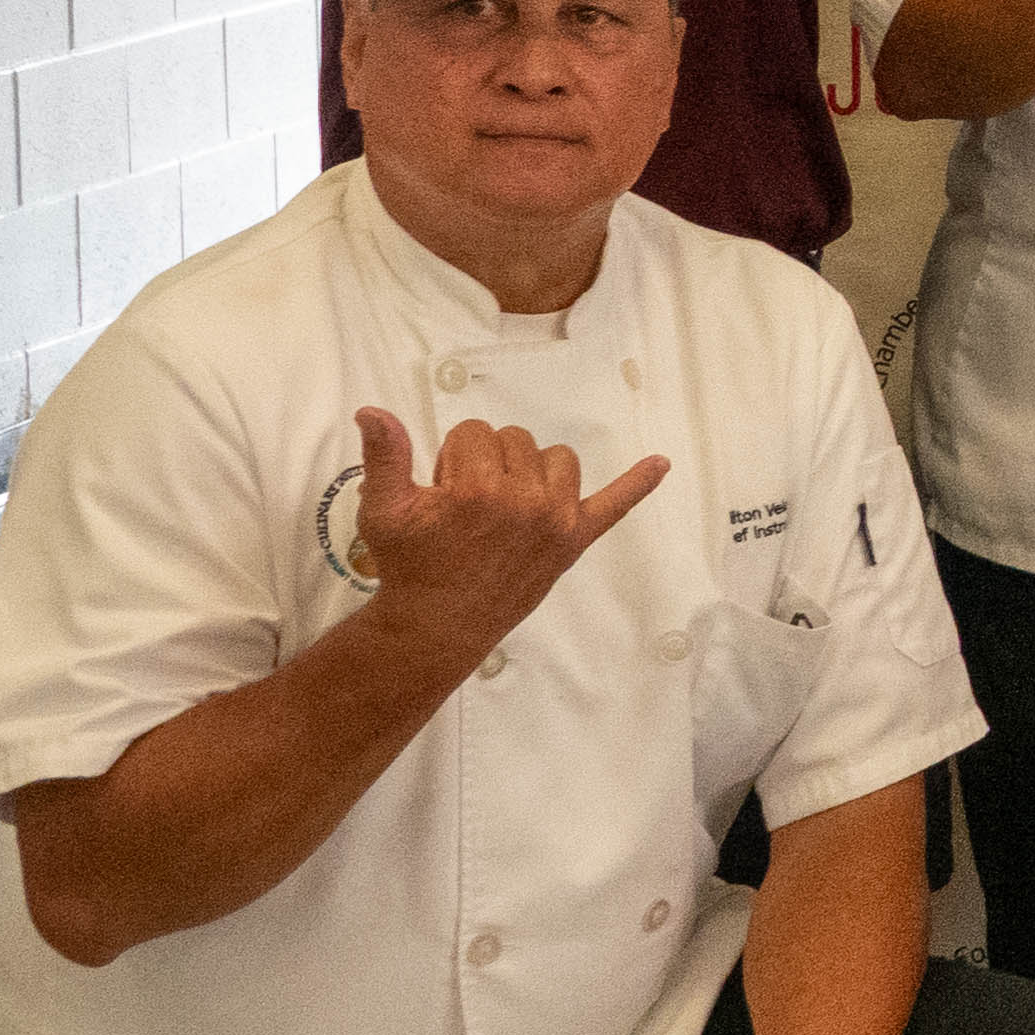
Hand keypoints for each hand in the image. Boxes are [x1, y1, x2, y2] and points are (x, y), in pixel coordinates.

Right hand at [342, 407, 667, 666]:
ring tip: (504, 502)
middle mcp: (526, 500)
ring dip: (533, 469)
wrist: (438, 623)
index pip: (475, 431)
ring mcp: (556, 520)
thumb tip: (373, 410)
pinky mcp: (575, 540)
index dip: (453, 456)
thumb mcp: (384, 509)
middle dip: (488, 461)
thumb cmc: (410, 563)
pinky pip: (615, 505)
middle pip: (516, 440)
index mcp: (478, 487)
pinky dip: (638, 484)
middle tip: (466, 504)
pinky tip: (661, 464)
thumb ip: (384, 455)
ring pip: (557, 458)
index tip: (443, 489)